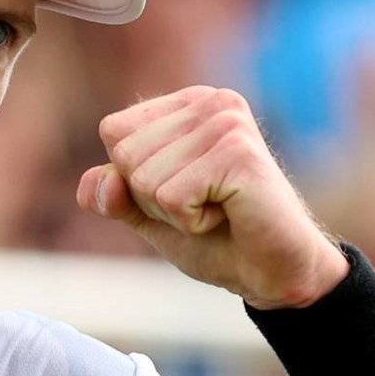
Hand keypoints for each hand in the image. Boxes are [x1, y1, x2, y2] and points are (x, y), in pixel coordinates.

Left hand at [75, 86, 348, 307]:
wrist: (272, 274)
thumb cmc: (217, 237)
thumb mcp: (148, 214)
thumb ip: (111, 194)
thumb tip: (101, 181)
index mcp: (188, 103)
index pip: (114, 132)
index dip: (133, 179)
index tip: (184, 190)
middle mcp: (210, 102)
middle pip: (125, 155)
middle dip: (153, 199)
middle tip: (204, 205)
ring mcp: (226, 124)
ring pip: (144, 179)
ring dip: (173, 213)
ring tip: (218, 210)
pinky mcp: (238, 153)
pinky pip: (171, 197)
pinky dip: (191, 222)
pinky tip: (229, 215)